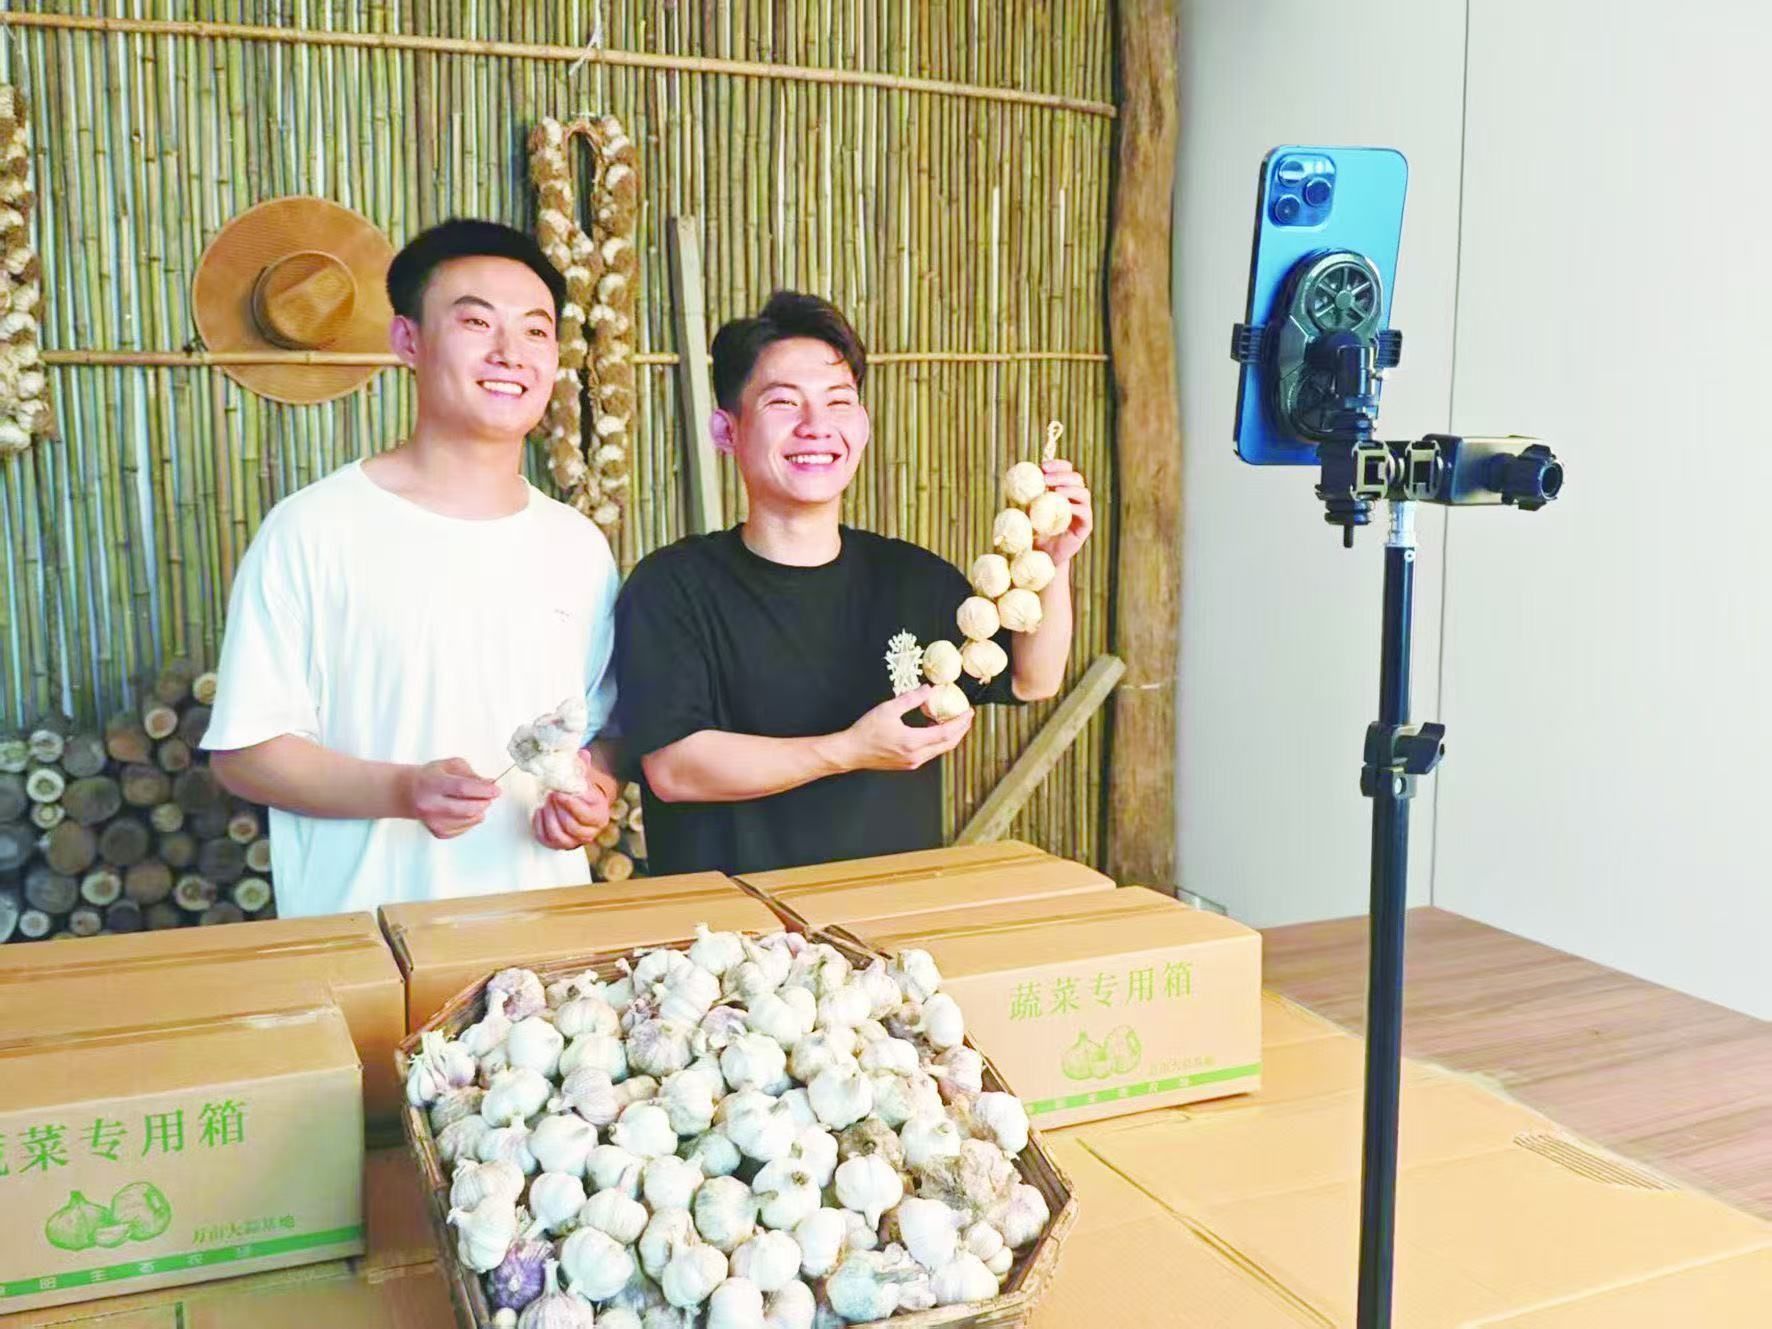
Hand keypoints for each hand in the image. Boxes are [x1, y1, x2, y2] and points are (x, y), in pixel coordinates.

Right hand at [406, 758, 499, 839]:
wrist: (409, 793)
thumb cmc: (431, 777)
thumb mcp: (450, 766)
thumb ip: (471, 773)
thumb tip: (489, 784)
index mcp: (432, 784)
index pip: (462, 788)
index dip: (483, 790)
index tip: (496, 790)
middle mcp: (430, 805)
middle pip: (468, 809)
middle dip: (485, 802)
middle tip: (489, 796)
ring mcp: (433, 822)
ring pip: (469, 820)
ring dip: (480, 810)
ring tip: (475, 801)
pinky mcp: (438, 832)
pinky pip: (465, 828)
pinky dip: (472, 819)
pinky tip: (464, 810)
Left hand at [532, 749, 617, 850]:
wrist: (583, 806)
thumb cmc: (583, 793)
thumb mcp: (585, 779)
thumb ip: (583, 766)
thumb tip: (583, 753)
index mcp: (600, 814)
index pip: (586, 814)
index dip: (570, 804)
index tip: (558, 792)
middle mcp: (591, 831)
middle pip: (572, 827)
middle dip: (557, 811)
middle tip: (549, 796)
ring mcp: (576, 840)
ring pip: (560, 837)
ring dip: (548, 820)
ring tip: (544, 804)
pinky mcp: (561, 845)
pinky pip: (548, 841)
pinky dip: (540, 828)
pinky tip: (538, 813)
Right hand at [838, 687, 974, 772]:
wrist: (851, 752)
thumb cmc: (866, 732)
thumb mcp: (888, 709)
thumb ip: (911, 698)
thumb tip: (928, 690)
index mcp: (913, 742)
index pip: (946, 733)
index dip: (960, 722)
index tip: (968, 712)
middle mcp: (916, 756)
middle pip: (948, 744)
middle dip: (961, 730)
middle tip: (966, 716)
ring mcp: (913, 762)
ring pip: (940, 750)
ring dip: (950, 736)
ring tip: (953, 721)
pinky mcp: (908, 764)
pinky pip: (930, 752)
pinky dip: (937, 741)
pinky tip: (933, 729)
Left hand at [1034, 458, 1094, 567]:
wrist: (1043, 555)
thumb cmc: (1034, 532)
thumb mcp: (1028, 511)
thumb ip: (1027, 497)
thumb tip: (1017, 481)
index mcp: (1063, 489)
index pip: (1066, 470)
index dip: (1057, 465)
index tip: (1043, 466)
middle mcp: (1075, 498)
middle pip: (1076, 478)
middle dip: (1061, 476)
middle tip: (1046, 479)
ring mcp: (1082, 511)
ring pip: (1083, 493)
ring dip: (1069, 489)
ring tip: (1055, 492)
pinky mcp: (1085, 525)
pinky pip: (1084, 512)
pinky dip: (1074, 508)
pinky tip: (1064, 507)